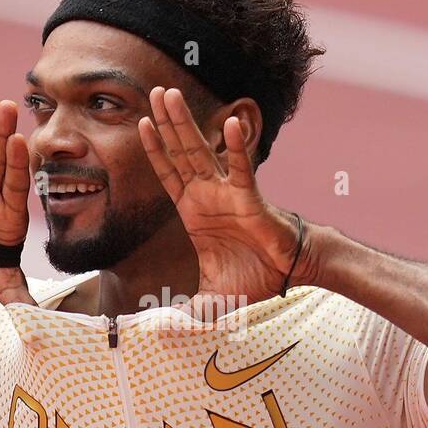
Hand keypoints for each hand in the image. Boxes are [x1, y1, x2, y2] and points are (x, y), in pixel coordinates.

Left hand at [138, 87, 314, 318]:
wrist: (287, 279)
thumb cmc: (253, 281)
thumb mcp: (208, 302)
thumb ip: (183, 317)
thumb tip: (158, 336)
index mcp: (195, 213)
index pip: (168, 176)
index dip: (154, 152)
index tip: (140, 125)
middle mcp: (208, 197)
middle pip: (179, 153)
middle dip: (165, 124)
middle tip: (151, 91)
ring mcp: (227, 194)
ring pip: (200, 151)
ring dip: (184, 124)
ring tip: (169, 95)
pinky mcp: (250, 199)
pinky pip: (242, 168)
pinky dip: (236, 147)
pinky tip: (231, 123)